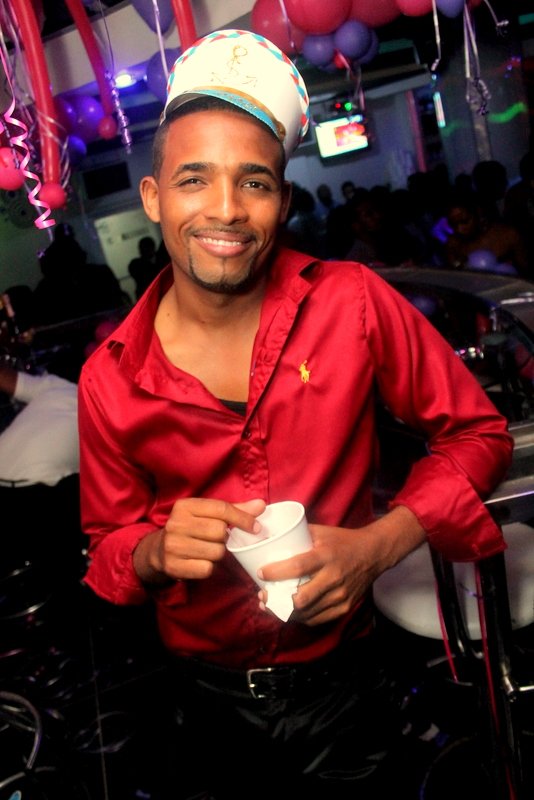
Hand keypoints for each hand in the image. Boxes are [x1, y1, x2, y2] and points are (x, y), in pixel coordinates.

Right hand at [133, 497, 265, 585]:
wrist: (159, 551)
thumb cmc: (190, 528)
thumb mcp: (207, 514)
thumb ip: (235, 509)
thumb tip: (261, 505)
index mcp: (185, 506)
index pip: (222, 509)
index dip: (243, 518)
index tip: (256, 527)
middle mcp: (176, 524)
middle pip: (220, 531)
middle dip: (224, 538)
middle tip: (215, 539)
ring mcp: (173, 546)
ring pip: (216, 552)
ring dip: (217, 553)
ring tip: (207, 550)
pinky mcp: (174, 566)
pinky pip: (207, 569)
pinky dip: (209, 567)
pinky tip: (200, 561)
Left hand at [258, 506, 425, 625]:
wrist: (374, 553)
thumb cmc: (343, 541)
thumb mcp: (322, 532)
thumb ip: (298, 535)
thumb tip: (271, 537)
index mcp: (326, 556)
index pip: (297, 567)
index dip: (275, 573)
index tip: (260, 573)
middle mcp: (333, 578)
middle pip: (300, 599)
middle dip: (276, 601)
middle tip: (262, 596)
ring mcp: (340, 596)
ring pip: (306, 613)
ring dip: (284, 612)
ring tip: (269, 606)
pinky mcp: (344, 607)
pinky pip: (316, 619)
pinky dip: (300, 618)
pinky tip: (288, 613)